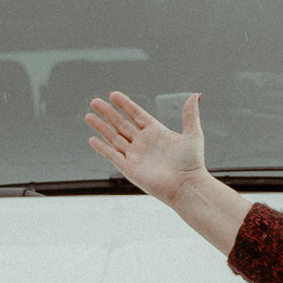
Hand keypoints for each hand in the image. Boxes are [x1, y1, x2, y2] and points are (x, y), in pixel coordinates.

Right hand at [83, 92, 250, 252]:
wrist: (186, 186)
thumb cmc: (192, 163)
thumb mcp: (193, 134)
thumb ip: (190, 114)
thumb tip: (194, 95)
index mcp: (157, 132)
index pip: (136, 114)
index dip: (125, 105)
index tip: (113, 95)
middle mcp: (144, 143)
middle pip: (121, 124)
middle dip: (108, 113)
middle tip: (95, 101)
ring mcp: (136, 156)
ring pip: (114, 137)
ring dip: (101, 127)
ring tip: (88, 116)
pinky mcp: (130, 169)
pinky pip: (112, 156)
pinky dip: (102, 148)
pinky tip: (92, 139)